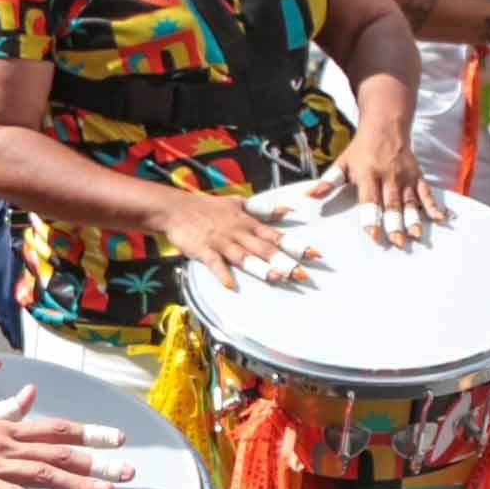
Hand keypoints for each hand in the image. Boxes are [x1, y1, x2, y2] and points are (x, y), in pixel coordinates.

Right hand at [0, 386, 130, 488]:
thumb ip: (3, 409)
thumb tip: (29, 396)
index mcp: (3, 426)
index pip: (56, 428)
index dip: (89, 434)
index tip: (118, 439)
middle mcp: (3, 442)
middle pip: (59, 452)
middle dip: (97, 463)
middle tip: (130, 473)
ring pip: (42, 473)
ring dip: (76, 484)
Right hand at [157, 188, 316, 288]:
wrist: (175, 208)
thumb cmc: (207, 207)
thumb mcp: (238, 203)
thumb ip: (264, 210)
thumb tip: (289, 211)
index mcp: (247, 222)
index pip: (275, 236)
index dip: (295, 245)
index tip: (314, 255)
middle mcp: (237, 232)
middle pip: (264, 248)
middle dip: (283, 261)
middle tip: (301, 274)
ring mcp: (220, 241)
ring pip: (243, 256)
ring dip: (260, 267)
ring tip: (276, 278)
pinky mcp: (203, 250)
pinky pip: (214, 263)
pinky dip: (222, 274)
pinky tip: (231, 285)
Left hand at [311, 115, 440, 242]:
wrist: (386, 127)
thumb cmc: (360, 150)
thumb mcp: (342, 162)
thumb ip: (329, 181)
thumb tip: (311, 195)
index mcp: (368, 173)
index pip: (369, 198)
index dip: (371, 216)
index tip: (372, 233)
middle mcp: (389, 175)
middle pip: (392, 203)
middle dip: (395, 223)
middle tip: (397, 242)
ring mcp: (406, 176)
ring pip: (410, 201)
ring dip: (414, 219)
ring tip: (416, 237)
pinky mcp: (417, 176)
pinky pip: (427, 193)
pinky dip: (434, 206)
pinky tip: (440, 219)